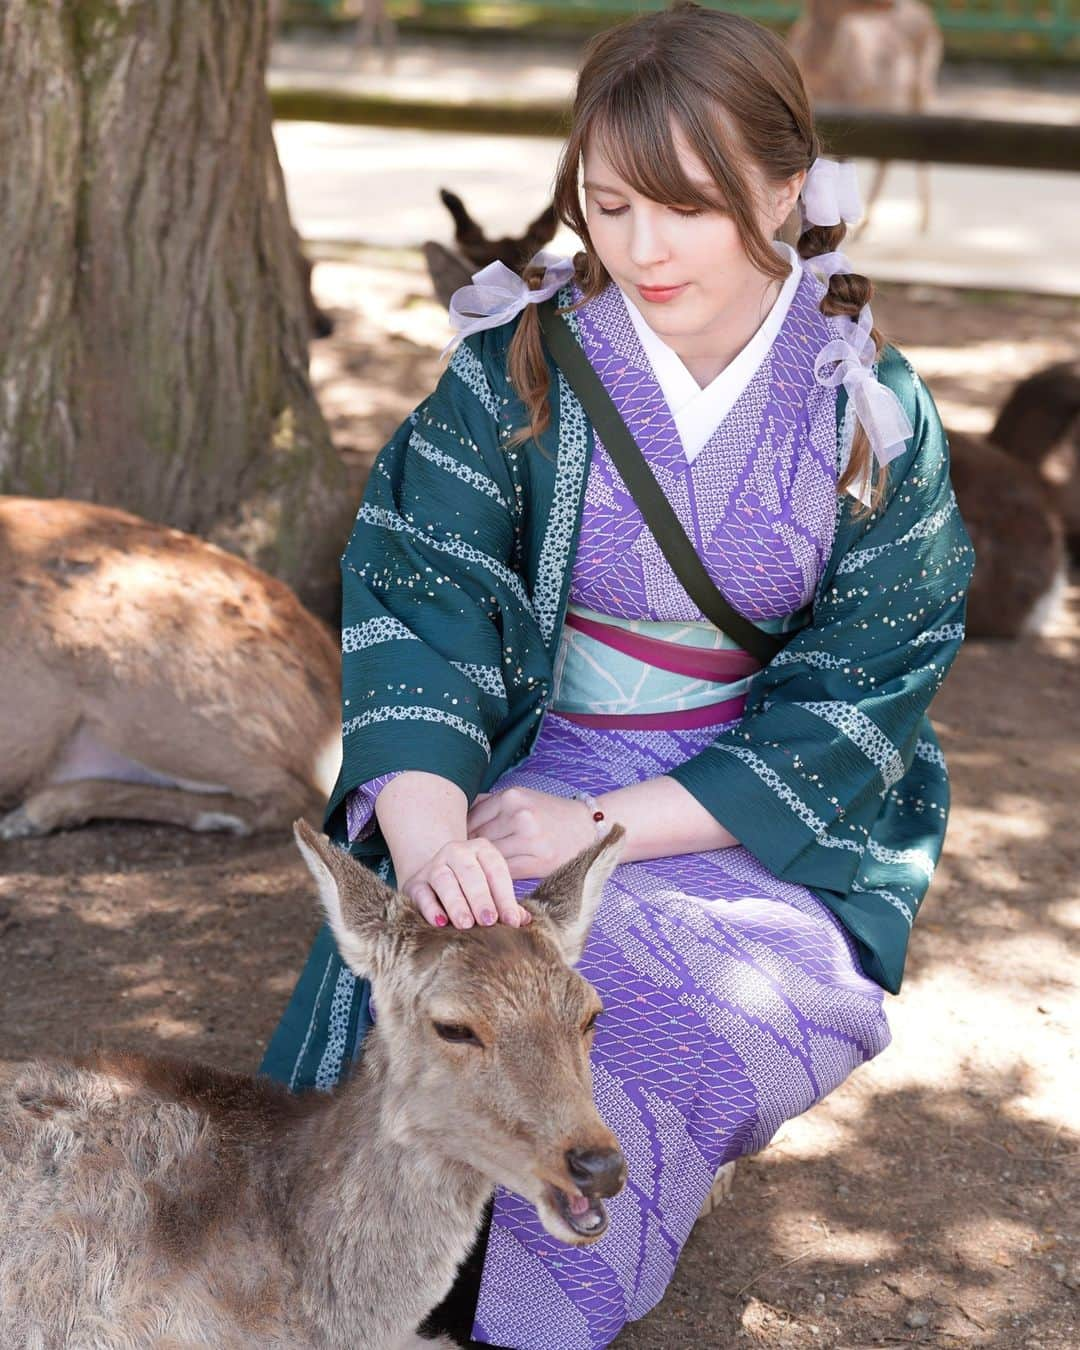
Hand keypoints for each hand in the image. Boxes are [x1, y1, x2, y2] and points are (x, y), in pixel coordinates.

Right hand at [399, 837, 531, 930]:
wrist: (434, 876)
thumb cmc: (472, 886)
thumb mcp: (491, 888)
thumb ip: (506, 903)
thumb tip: (523, 921)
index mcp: (482, 850)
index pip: (496, 871)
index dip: (505, 897)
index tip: (512, 921)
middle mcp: (457, 852)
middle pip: (470, 873)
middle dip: (480, 898)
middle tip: (489, 921)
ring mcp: (434, 865)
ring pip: (444, 880)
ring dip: (456, 903)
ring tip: (466, 924)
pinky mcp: (415, 882)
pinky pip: (422, 893)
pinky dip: (430, 908)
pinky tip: (440, 922)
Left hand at [466, 787, 596, 879]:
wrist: (589, 827)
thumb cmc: (550, 814)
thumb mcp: (522, 798)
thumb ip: (490, 805)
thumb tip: (457, 816)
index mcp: (512, 797)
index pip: (471, 818)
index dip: (461, 835)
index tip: (456, 846)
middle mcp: (520, 816)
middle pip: (478, 839)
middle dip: (468, 853)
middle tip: (460, 863)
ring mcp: (530, 840)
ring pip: (490, 858)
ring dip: (480, 868)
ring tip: (473, 873)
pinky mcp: (539, 862)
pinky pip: (505, 872)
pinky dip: (496, 877)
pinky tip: (493, 879)